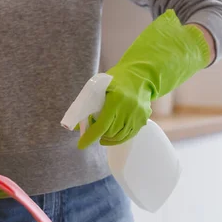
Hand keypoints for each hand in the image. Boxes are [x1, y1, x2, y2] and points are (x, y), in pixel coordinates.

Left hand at [78, 9, 209, 148]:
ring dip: (109, 139)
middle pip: (110, 132)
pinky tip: (113, 136)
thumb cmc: (118, 79)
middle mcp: (129, 109)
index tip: (81, 145)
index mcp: (116, 100)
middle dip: (99, 136)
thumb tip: (78, 123)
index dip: (90, 137)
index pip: (102, 125)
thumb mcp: (101, 86)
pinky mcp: (143, 119)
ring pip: (120, 136)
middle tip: (92, 133)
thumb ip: (90, 103)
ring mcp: (138, 116)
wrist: (142, 76)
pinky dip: (119, 138)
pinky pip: (129, 135)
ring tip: (102, 136)